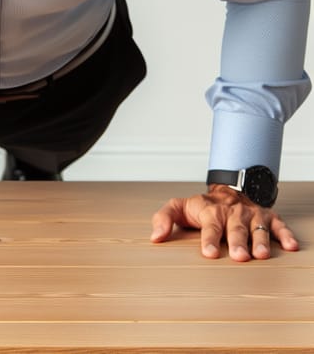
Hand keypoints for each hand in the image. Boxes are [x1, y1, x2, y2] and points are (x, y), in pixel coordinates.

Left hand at [150, 184, 298, 260]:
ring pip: (258, 228)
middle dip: (237, 242)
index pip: (210, 226)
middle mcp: (232, 213)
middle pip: (236, 229)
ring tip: (262, 255)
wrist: (228, 190)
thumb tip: (155, 237)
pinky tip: (291, 247)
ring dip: (261, 240)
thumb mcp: (179, 207)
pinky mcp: (268, 217)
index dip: (209, 239)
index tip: (210, 253)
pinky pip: (279, 225)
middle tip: (239, 256)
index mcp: (211, 211)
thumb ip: (164, 218)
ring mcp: (251, 215)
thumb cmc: (202, 206)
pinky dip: (285, 235)